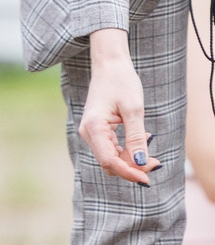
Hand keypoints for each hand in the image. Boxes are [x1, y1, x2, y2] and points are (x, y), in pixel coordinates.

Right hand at [81, 28, 158, 183]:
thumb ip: (137, 138)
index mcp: (94, 127)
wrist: (110, 66)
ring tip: (152, 156)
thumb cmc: (121, 83)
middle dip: (132, 168)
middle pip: (108, 162)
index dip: (128, 172)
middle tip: (157, 163)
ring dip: (130, 161)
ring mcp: (90, 132)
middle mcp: (87, 132)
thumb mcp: (134, 110)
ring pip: (109, 157)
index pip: (109, 160)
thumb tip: (142, 163)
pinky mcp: (96, 130)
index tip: (147, 179)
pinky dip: (126, 153)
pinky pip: (110, 149)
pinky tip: (141, 145)